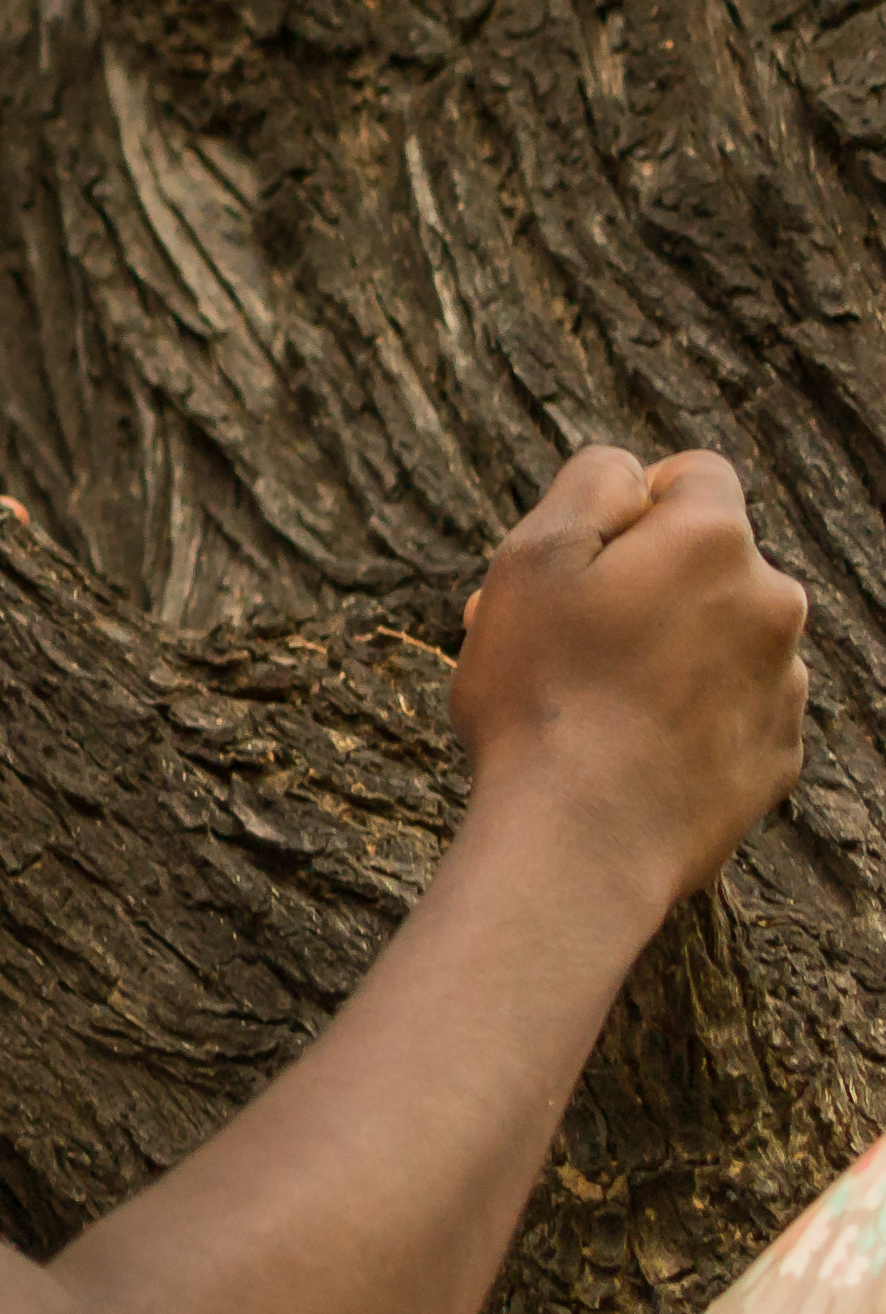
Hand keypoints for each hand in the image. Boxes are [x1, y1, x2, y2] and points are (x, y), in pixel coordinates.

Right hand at [452, 445, 808, 913]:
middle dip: (635, 586)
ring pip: (716, 639)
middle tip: (553, 640)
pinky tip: (623, 749)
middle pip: (702, 564)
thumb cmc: (543, 693)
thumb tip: (633, 473)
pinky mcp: (775, 756)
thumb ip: (590, 484)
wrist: (582, 840)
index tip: (578, 559)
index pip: (693, 476)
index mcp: (713, 543)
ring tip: (582, 703)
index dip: (628, 505)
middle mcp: (772, 604)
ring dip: (662, 651)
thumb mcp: (531, 557)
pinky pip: (729, 709)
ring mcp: (782, 686)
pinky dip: (684, 716)